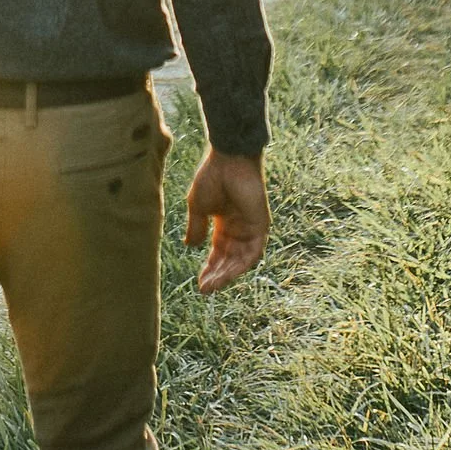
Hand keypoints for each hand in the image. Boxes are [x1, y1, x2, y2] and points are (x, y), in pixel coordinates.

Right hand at [184, 149, 268, 294]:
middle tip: (204, 289)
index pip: (218, 254)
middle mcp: (238, 229)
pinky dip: (241, 266)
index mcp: (224, 225)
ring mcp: (250, 229)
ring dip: (227, 275)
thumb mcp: (198, 207)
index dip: (209, 269)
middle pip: (229, 260)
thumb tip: (190, 247)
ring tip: (211, 286)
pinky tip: (227, 275)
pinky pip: (253, 253)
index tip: (199, 284)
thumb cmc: (212, 177)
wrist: (229, 160)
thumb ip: (196, 228)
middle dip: (216, 275)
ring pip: (240, 261)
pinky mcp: (261, 226)